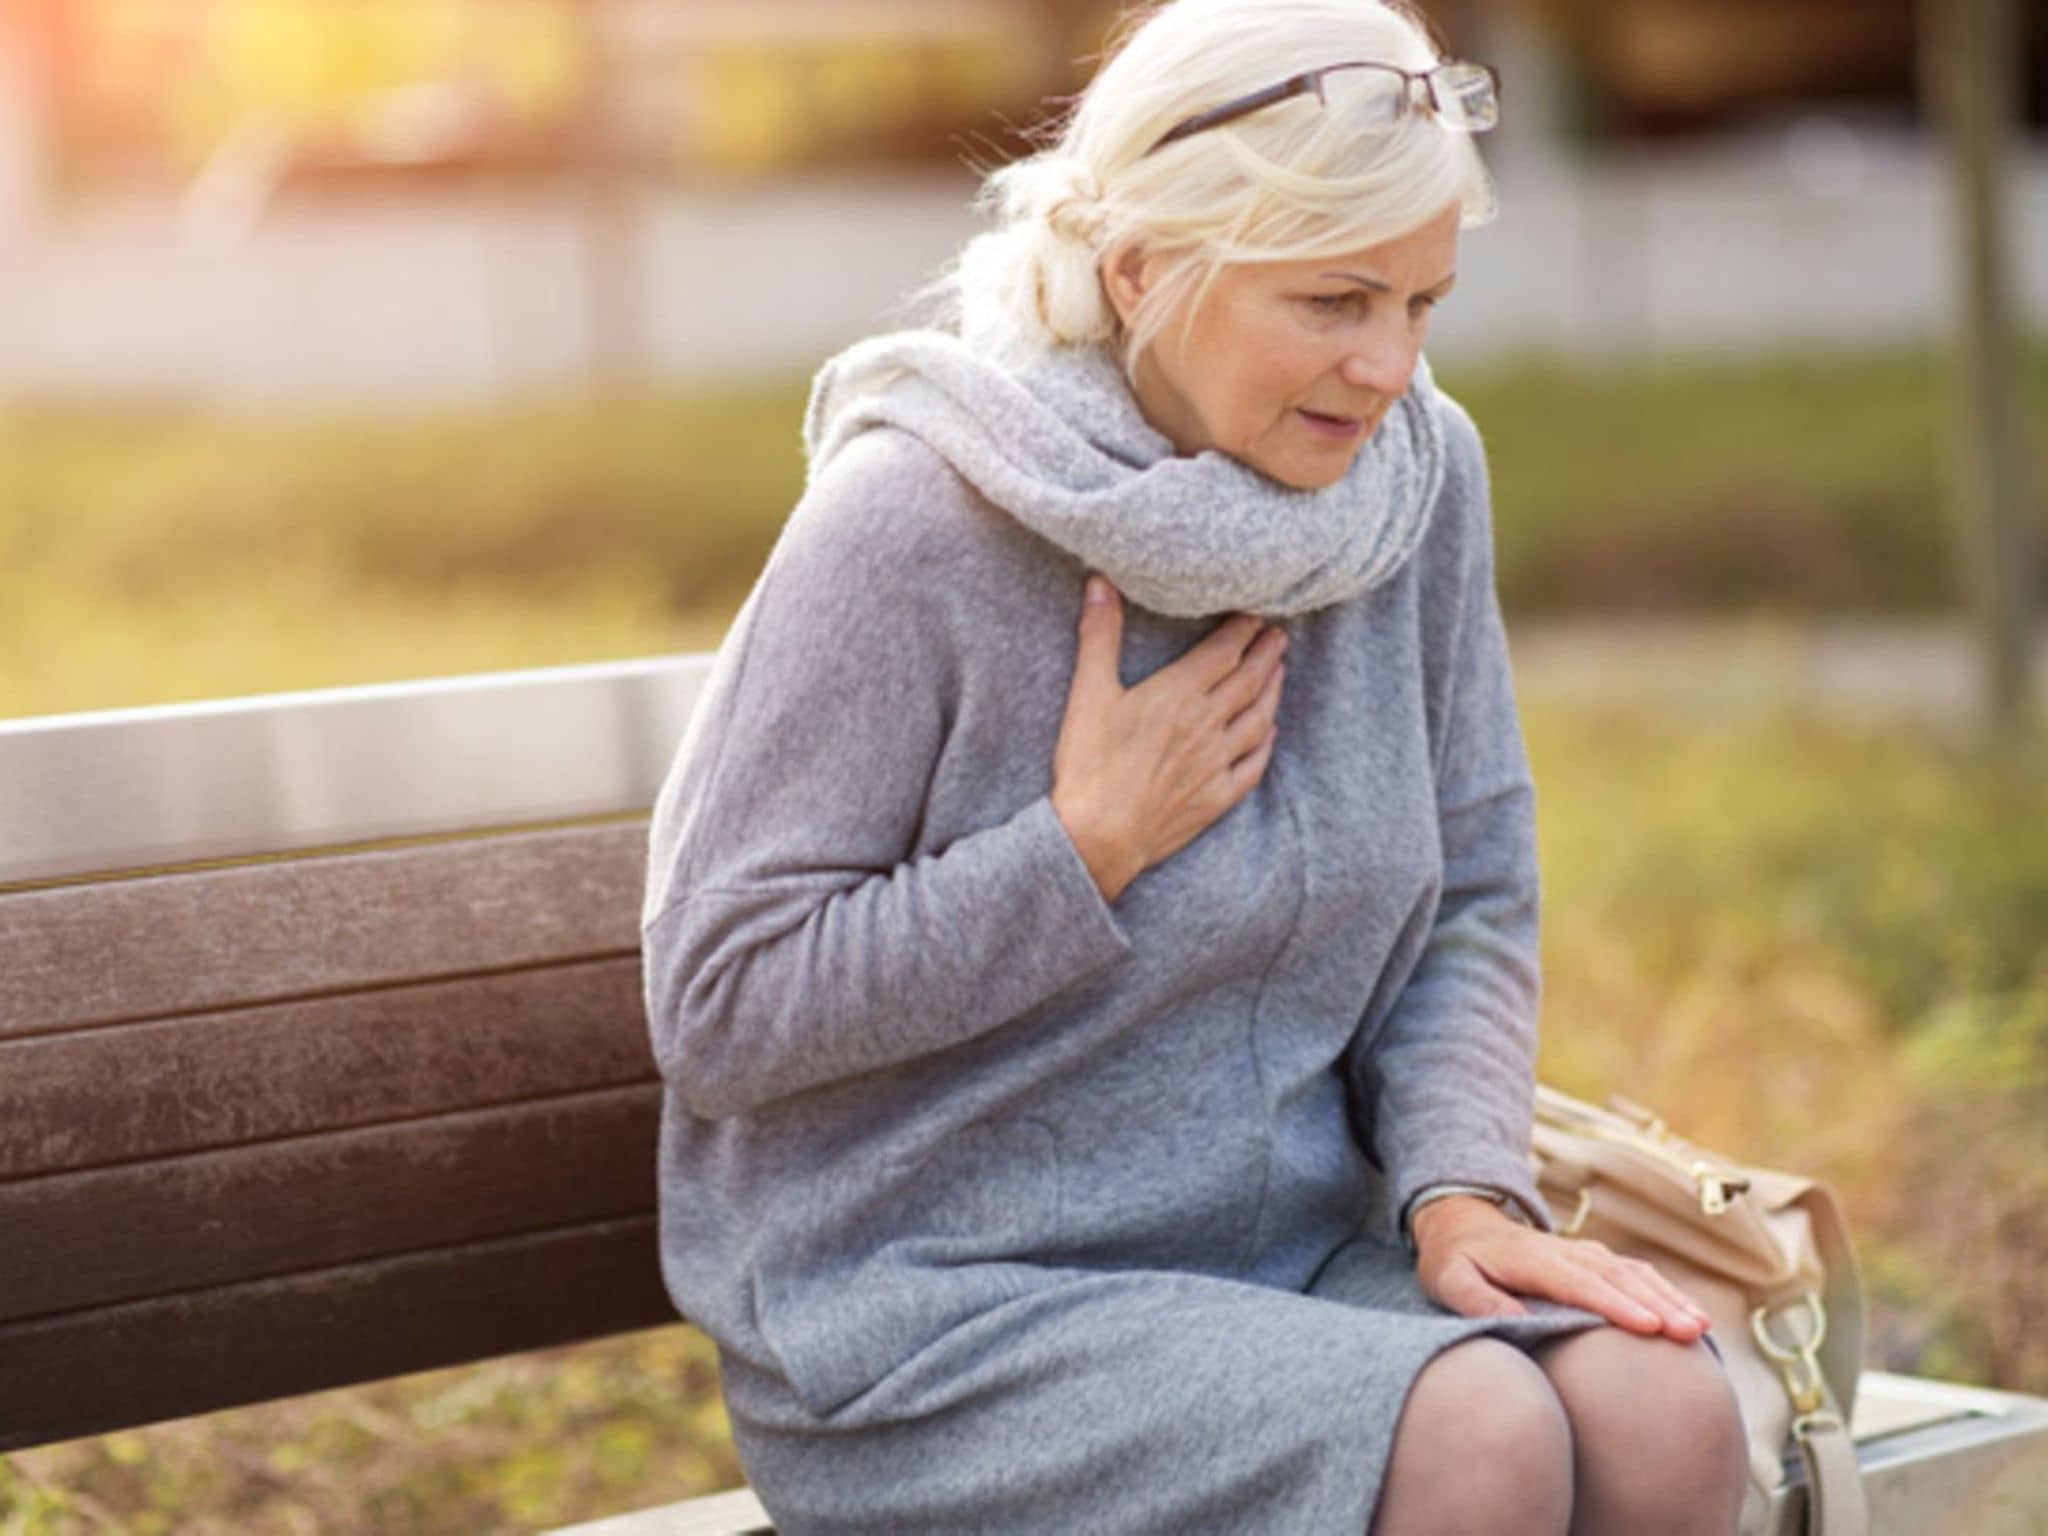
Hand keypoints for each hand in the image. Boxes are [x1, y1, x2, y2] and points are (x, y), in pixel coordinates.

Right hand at [1051, 575, 1287, 902]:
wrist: (1099, 835)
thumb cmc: (1090, 765)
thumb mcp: (1088, 693)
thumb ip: (1100, 636)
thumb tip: (1101, 583)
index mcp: (1179, 694)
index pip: (1224, 651)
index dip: (1243, 629)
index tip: (1255, 614)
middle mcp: (1207, 724)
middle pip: (1249, 680)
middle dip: (1267, 654)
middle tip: (1279, 635)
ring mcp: (1216, 762)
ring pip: (1258, 719)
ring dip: (1272, 692)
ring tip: (1280, 672)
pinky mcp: (1216, 797)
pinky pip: (1253, 765)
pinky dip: (1265, 744)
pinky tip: (1269, 734)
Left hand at [1412, 1197, 1714, 1343]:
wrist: (1462, 1224)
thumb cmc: (1455, 1261)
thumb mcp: (1449, 1279)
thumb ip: (1477, 1299)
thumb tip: (1515, 1322)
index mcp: (1533, 1260)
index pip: (1580, 1283)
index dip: (1615, 1304)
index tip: (1648, 1327)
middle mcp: (1566, 1252)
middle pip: (1617, 1278)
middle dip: (1657, 1304)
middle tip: (1689, 1332)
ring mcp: (1584, 1253)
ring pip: (1634, 1273)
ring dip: (1668, 1297)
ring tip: (1699, 1327)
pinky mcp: (1595, 1260)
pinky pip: (1636, 1273)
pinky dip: (1665, 1291)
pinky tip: (1690, 1314)